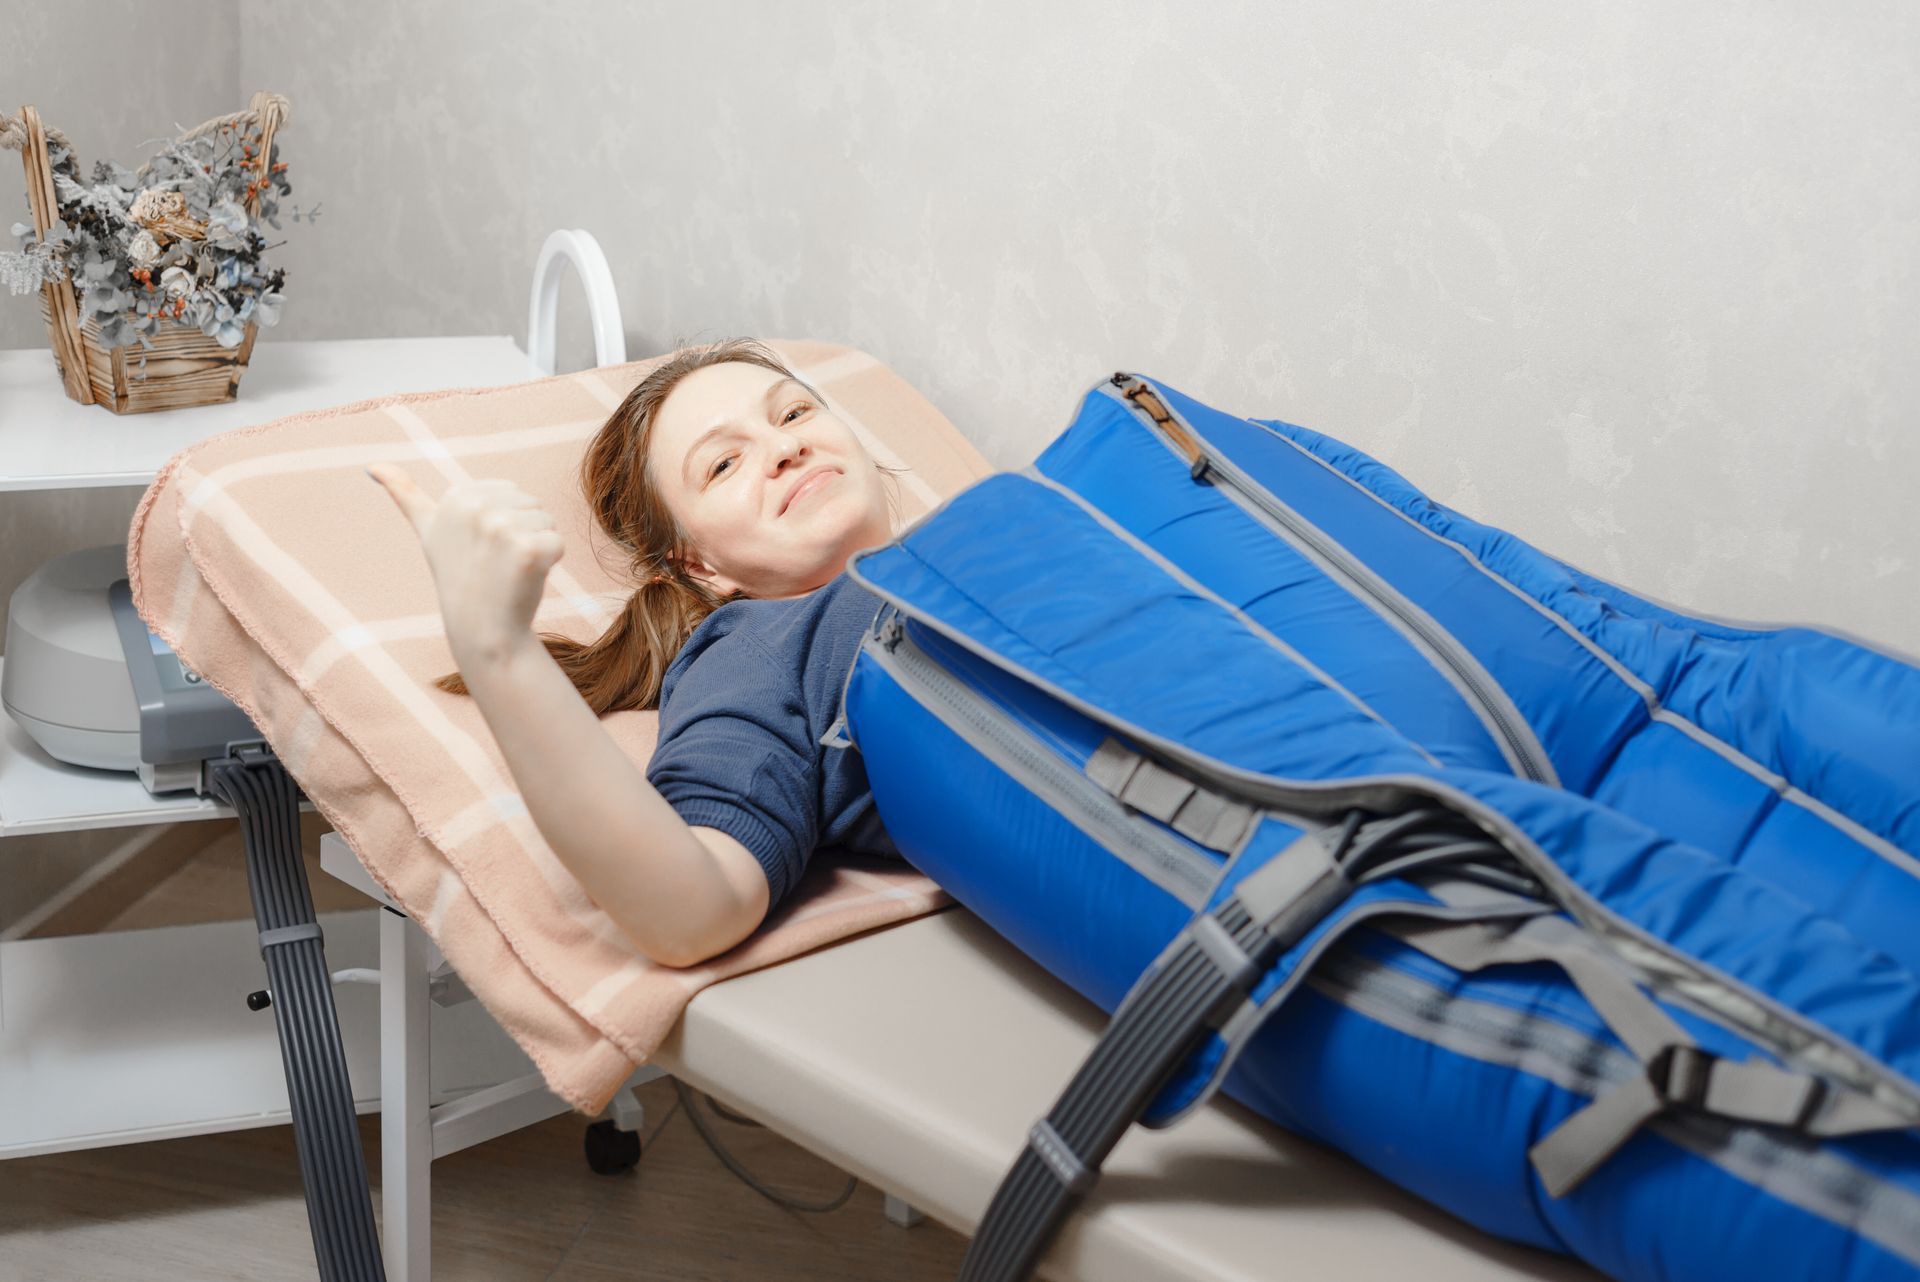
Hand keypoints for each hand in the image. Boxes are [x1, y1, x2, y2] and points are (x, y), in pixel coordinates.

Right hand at [367, 464, 564, 666]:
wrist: (480, 628)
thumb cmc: (458, 576)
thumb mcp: (428, 530)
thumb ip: (404, 494)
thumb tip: (372, 465)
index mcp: (457, 496)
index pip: (511, 492)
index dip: (504, 521)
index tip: (481, 547)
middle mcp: (476, 508)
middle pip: (531, 504)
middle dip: (522, 532)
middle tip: (497, 563)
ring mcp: (501, 528)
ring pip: (546, 521)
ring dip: (537, 548)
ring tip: (508, 571)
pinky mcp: (528, 550)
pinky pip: (557, 543)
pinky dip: (550, 563)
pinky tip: (526, 580)